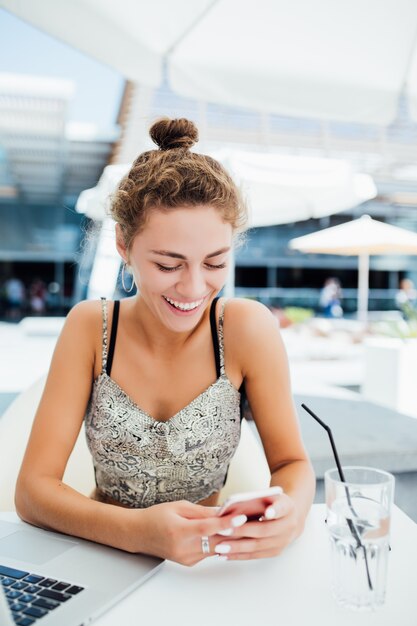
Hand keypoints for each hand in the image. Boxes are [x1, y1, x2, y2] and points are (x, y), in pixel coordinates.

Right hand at [128, 500, 247, 565]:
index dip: (226, 522)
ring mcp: (187, 558)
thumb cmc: (156, 517)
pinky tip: (226, 533)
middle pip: (216, 541)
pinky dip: (218, 542)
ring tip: (244, 524)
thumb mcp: (178, 506)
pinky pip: (209, 552)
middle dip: (234, 531)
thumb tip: (222, 511)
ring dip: (229, 537)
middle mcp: (183, 548)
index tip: (241, 516)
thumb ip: (201, 511)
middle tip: (251, 520)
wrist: (138, 534)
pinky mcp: (189, 562)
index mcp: (179, 532)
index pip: (208, 528)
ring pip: (215, 548)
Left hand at [211, 493, 299, 560]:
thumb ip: (258, 498)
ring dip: (238, 548)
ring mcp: (283, 542)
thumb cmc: (274, 503)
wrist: (290, 517)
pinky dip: (240, 555)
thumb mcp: (270, 495)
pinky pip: (256, 555)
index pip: (281, 508)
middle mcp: (288, 526)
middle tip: (225, 531)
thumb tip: (235, 506)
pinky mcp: (275, 552)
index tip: (267, 512)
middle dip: (243, 531)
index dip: (275, 511)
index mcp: (287, 507)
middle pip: (264, 530)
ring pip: (258, 546)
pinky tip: (226, 555)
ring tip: (220, 547)